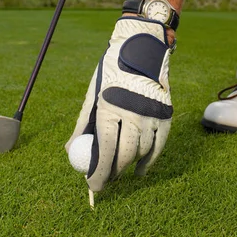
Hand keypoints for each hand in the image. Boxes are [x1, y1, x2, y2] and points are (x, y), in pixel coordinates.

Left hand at [66, 17, 173, 191]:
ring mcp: (152, 115)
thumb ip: (82, 124)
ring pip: (141, 152)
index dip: (99, 172)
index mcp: (110, 107)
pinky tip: (140, 170)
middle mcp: (133, 113)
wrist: (141, 50)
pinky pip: (158, 147)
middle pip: (124, 155)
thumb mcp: (92, 95)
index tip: (93, 186)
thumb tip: (71, 151)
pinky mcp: (166, 116)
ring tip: (119, 172)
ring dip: (129, 166)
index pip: (105, 149)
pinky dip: (149, 161)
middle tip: (105, 182)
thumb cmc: (111, 74)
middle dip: (113, 173)